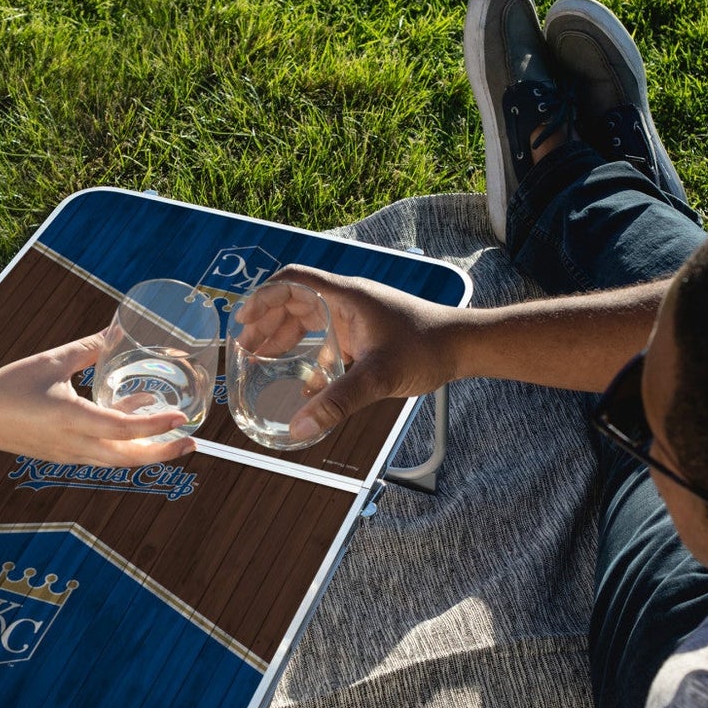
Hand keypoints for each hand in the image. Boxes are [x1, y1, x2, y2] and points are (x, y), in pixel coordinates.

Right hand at [0, 333, 194, 466]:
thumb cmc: (8, 387)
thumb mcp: (51, 361)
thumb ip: (89, 349)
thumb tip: (118, 331)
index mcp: (71, 420)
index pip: (122, 429)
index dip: (155, 426)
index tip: (181, 418)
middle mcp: (74, 445)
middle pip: (128, 458)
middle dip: (163, 453)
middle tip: (192, 443)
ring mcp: (69, 455)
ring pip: (117, 460)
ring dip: (146, 451)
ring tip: (172, 434)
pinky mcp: (63, 456)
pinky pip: (102, 456)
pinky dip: (123, 446)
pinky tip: (132, 424)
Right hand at [254, 267, 460, 442]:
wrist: (463, 346)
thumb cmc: (426, 348)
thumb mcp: (377, 377)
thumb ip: (336, 402)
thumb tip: (298, 426)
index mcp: (346, 296)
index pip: (294, 281)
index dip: (264, 296)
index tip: (244, 319)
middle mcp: (348, 302)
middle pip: (295, 301)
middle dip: (267, 321)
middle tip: (245, 346)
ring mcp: (357, 318)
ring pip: (311, 320)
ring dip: (285, 336)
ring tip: (261, 357)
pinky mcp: (366, 335)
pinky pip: (329, 339)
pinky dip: (311, 355)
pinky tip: (303, 383)